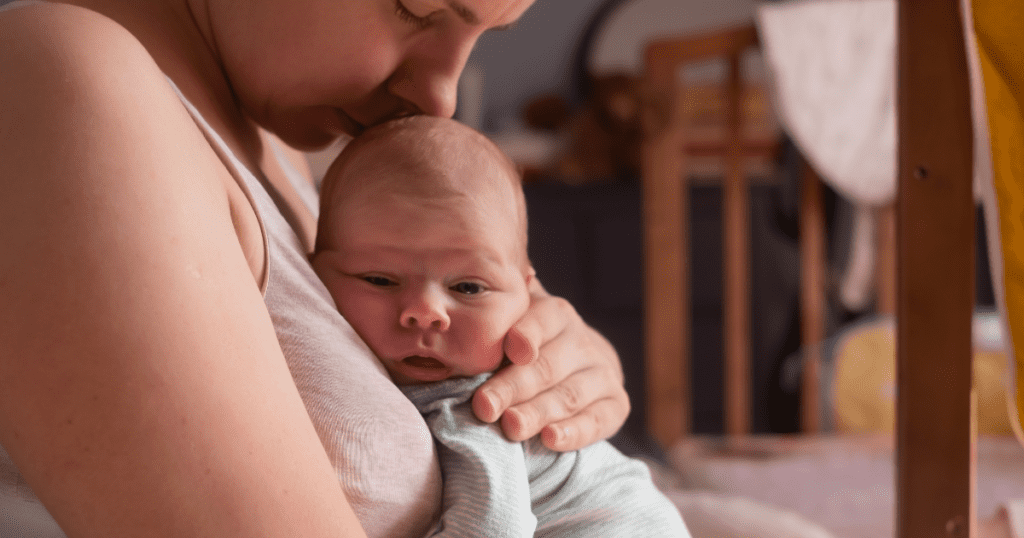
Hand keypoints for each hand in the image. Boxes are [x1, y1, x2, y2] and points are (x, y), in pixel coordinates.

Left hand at [472, 285, 629, 451]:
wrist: (580, 366)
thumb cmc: (530, 345)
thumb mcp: (514, 321)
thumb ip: (495, 314)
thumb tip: (463, 296)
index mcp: (556, 314)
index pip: (542, 321)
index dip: (527, 334)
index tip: (512, 350)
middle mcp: (582, 341)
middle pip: (548, 366)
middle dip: (514, 387)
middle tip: (485, 407)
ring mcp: (602, 374)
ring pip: (569, 395)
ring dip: (538, 413)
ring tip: (511, 427)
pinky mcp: (616, 405)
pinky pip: (598, 421)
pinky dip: (575, 432)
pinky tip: (550, 440)